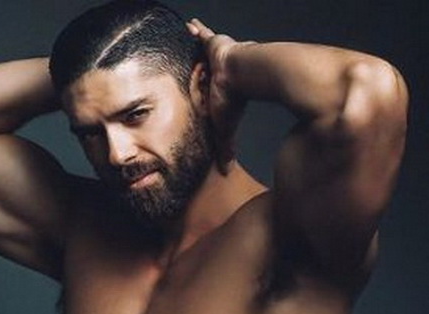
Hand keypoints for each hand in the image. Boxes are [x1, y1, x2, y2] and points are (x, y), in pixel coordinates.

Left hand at [187, 18, 247, 172]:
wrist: (240, 76)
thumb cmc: (233, 102)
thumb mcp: (224, 131)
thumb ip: (225, 150)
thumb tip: (226, 174)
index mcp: (220, 93)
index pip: (210, 94)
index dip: (205, 93)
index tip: (202, 94)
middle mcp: (219, 75)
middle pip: (206, 73)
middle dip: (201, 71)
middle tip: (195, 71)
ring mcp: (216, 59)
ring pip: (203, 55)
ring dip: (198, 51)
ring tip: (188, 46)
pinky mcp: (213, 44)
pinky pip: (203, 35)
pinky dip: (196, 30)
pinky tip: (188, 25)